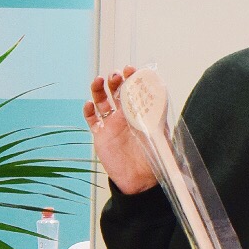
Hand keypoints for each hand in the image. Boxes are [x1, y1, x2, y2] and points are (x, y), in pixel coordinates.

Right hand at [86, 69, 159, 194]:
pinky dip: (88, 111)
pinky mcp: (100, 135)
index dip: (131, 77)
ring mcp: (111, 124)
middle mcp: (125, 115)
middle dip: (115, 80)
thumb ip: (159, 113)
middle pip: (115, 92)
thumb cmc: (154, 156)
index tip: (130, 69)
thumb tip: (160, 93)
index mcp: (140, 112)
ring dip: (98, 90)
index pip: (134, 89)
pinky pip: (91, 120)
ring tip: (98, 81)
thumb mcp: (161, 132)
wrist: (141, 180)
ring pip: (101, 102)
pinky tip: (89, 104)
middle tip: (115, 75)